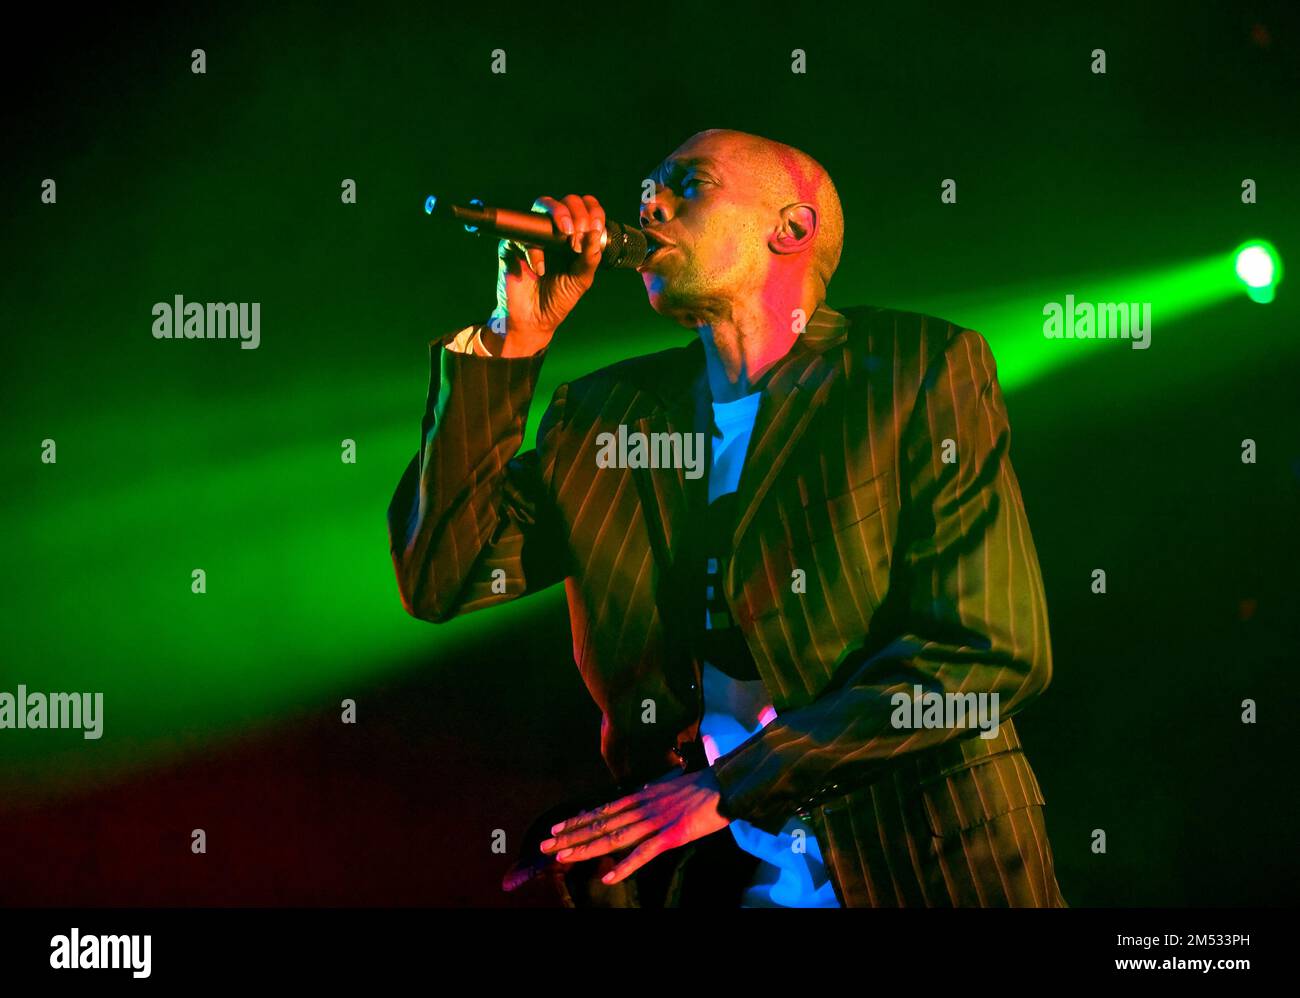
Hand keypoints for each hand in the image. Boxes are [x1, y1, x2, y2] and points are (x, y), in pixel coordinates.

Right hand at [492, 194, 605, 355]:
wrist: (534, 320)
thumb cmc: (557, 299)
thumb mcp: (581, 279)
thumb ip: (590, 258)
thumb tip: (596, 233)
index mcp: (571, 237)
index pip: (582, 210)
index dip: (591, 210)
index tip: (596, 226)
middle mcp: (551, 232)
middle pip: (562, 202)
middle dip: (576, 212)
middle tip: (579, 233)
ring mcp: (532, 237)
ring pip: (541, 206)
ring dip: (559, 215)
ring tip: (568, 238)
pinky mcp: (512, 246)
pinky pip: (522, 236)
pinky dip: (535, 250)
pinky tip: (541, 269)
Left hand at [537, 768, 730, 884]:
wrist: (725, 785)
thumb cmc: (700, 787)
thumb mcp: (668, 785)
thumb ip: (651, 793)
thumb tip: (639, 792)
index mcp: (641, 797)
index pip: (602, 810)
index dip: (577, 820)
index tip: (556, 828)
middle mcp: (641, 808)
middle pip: (600, 824)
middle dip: (571, 836)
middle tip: (545, 845)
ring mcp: (654, 822)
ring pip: (614, 837)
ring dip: (586, 848)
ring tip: (562, 857)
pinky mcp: (670, 836)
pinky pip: (643, 853)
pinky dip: (625, 866)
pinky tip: (608, 877)